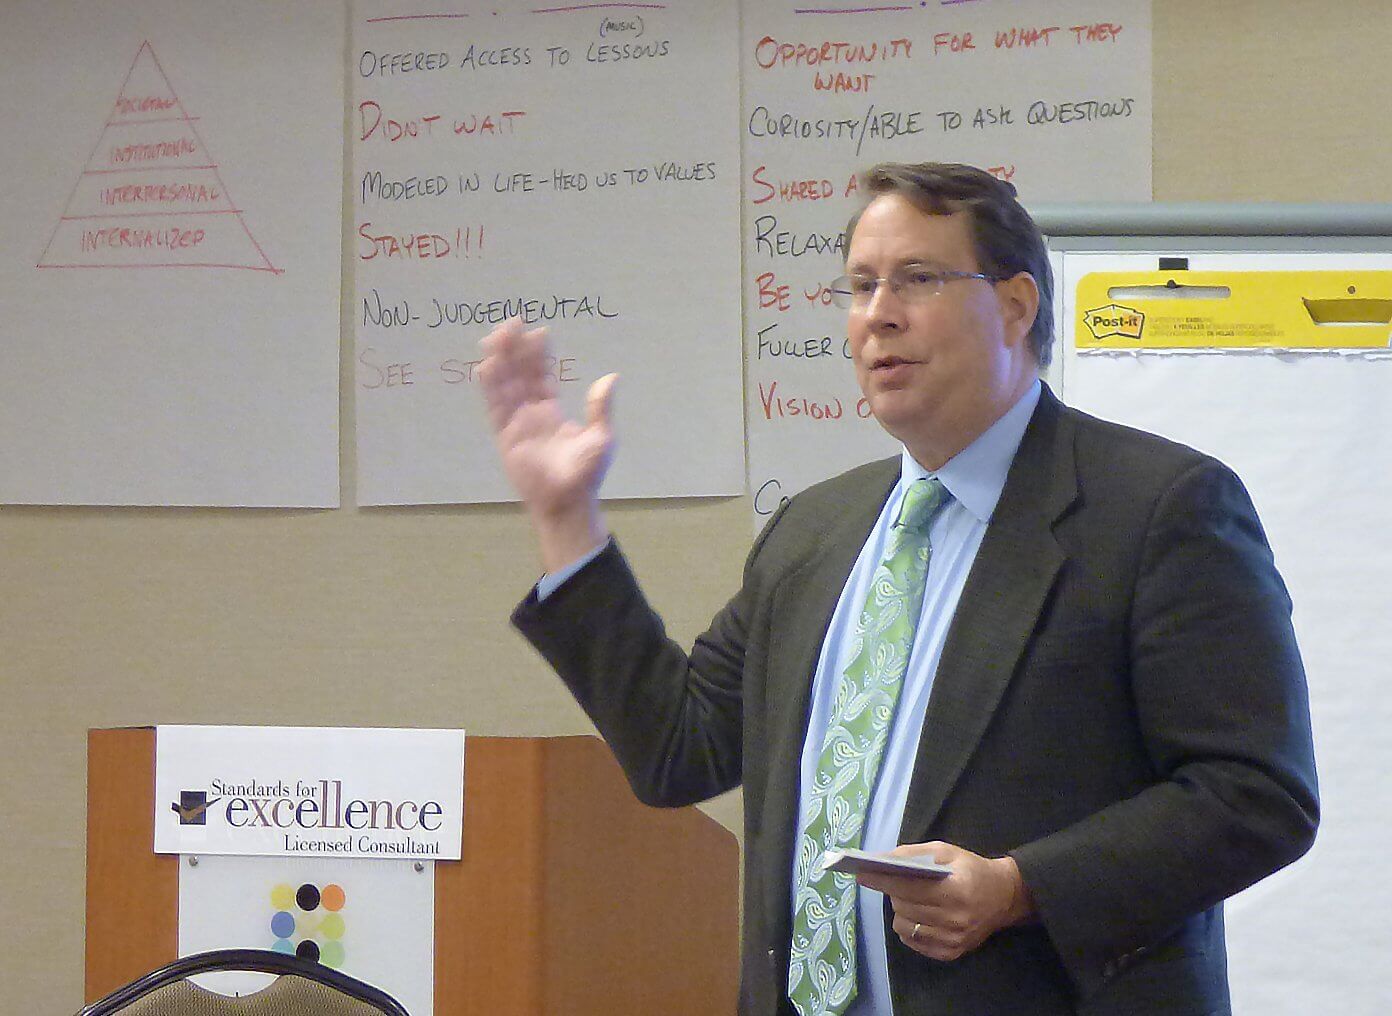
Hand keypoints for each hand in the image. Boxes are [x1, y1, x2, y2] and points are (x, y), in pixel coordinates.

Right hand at [477, 318, 616, 567]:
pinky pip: (495, 407)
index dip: (538, 354)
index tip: (537, 331)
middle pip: (519, 374)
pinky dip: (491, 387)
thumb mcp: (602, 438)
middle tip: (511, 324)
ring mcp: (516, 423)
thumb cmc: (586, 474)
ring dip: (501, 361)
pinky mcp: (504, 436)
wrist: (568, 502)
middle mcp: (531, 413)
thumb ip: (601, 408)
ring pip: (505, 385)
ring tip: (497, 336)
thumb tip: (611, 377)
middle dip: (515, 350)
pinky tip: (487, 365)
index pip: (541, 375)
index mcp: (552, 411)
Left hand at [855, 842, 1033, 961]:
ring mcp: (953, 940)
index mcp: (956, 891)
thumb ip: (914, 854)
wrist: (1004, 897)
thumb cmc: (971, 870)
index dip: (884, 880)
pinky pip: (913, 941)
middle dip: (893, 892)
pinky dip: (909, 927)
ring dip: (900, 910)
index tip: (861, 874)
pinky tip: (918, 915)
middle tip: (894, 882)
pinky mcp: (951, 953)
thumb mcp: (946, 851)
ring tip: (909, 899)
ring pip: (904, 926)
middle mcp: (956, 919)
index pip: (910, 887)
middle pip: (904, 907)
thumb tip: (882, 859)